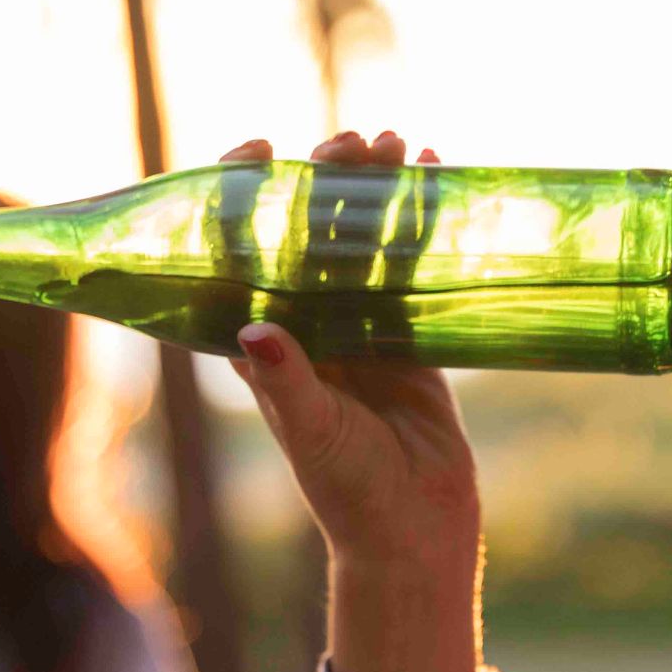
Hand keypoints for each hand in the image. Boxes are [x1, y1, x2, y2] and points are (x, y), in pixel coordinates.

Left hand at [221, 131, 476, 565]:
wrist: (413, 531)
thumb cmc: (348, 490)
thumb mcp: (314, 433)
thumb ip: (286, 383)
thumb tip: (256, 328)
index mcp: (261, 341)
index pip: (238, 253)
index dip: (241, 197)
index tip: (256, 149)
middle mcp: (304, 323)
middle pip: (304, 231)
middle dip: (321, 179)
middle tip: (347, 140)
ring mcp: (356, 324)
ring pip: (359, 239)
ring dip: (372, 189)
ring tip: (391, 141)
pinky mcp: (407, 334)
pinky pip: (409, 264)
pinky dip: (420, 220)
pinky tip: (432, 173)